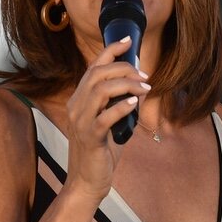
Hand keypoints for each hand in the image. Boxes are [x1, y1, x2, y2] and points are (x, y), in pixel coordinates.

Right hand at [64, 36, 149, 201]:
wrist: (87, 180)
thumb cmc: (101, 149)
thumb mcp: (111, 121)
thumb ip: (121, 102)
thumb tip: (141, 84)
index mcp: (80, 99)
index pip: (93, 67)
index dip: (110, 51)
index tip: (128, 40)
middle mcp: (76, 106)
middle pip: (97, 74)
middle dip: (124, 68)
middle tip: (145, 76)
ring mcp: (80, 121)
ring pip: (100, 90)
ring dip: (127, 85)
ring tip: (145, 89)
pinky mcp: (90, 138)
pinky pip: (104, 117)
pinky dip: (121, 107)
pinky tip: (135, 104)